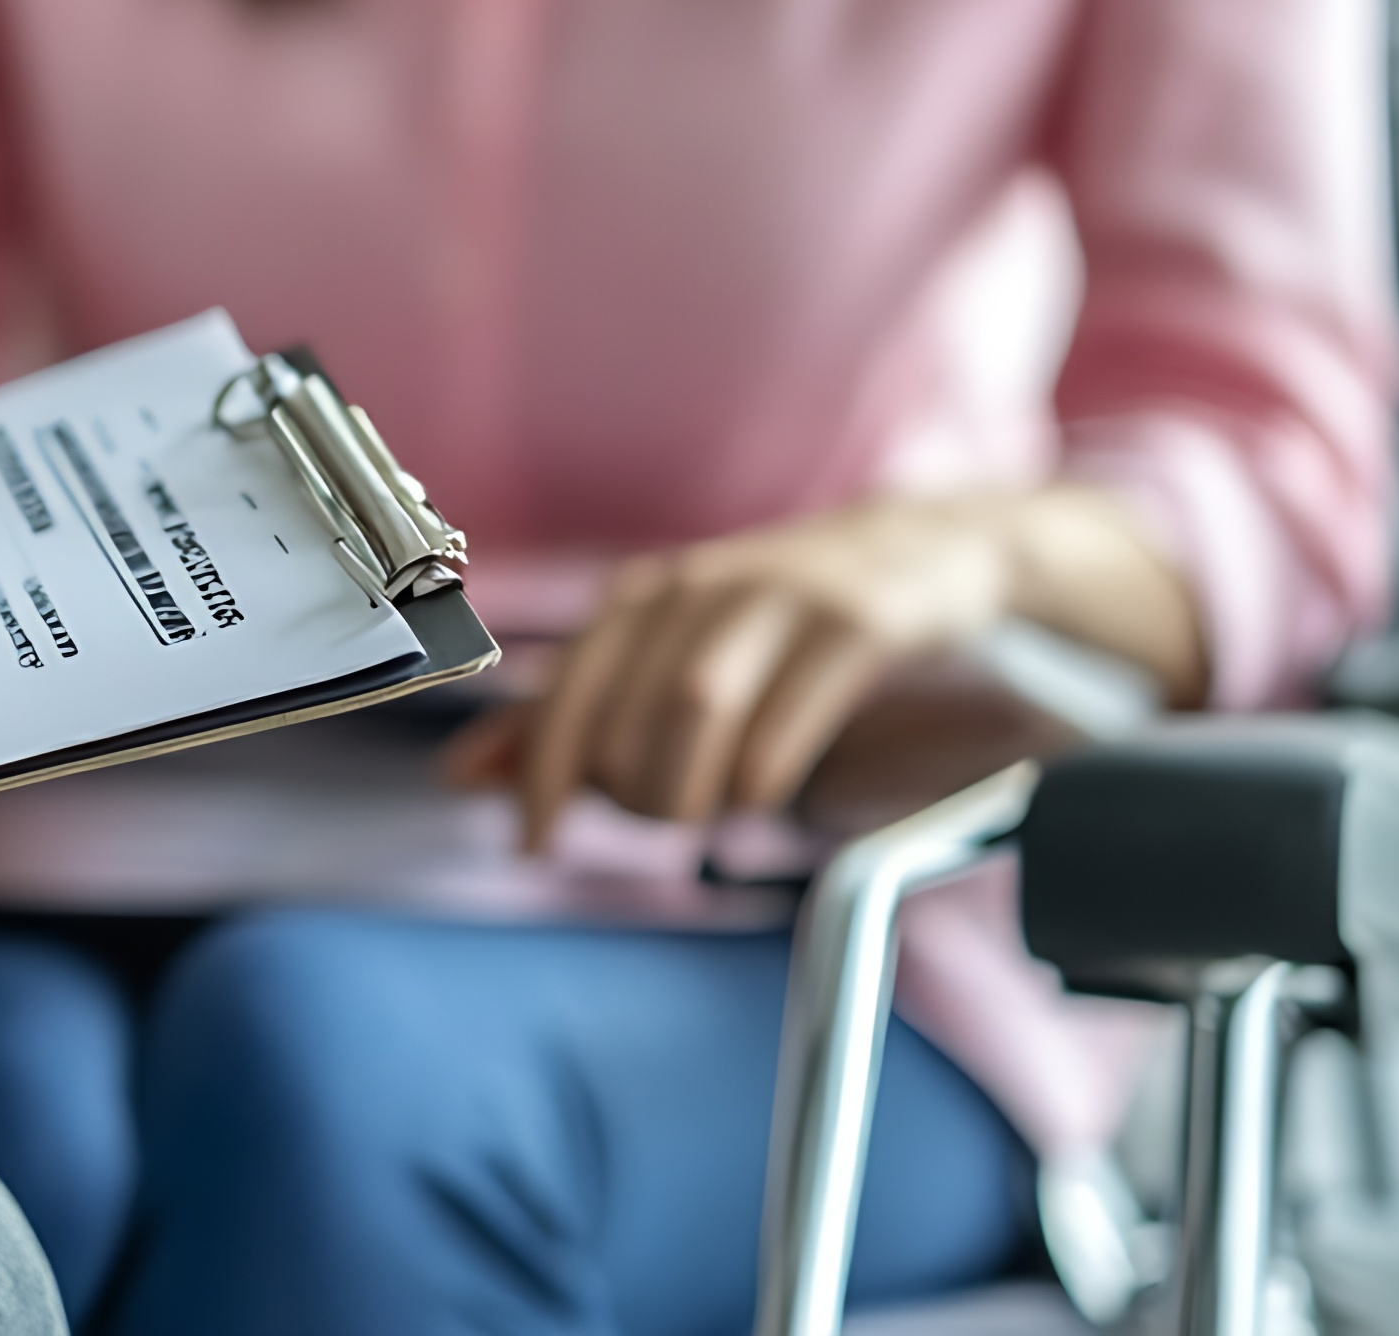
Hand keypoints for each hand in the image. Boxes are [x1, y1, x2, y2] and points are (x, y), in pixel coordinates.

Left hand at [438, 487, 1204, 850]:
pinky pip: (788, 716)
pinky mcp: (858, 620)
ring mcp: (780, 596)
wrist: (935, 554)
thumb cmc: (789, 627)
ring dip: (690, 786)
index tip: (531, 845)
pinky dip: (761, 778)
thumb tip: (464, 776)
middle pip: (627, 708)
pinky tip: (764, 793)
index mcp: (643, 598)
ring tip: (708, 811)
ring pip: (694, 706)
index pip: (564, 693)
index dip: (538, 775)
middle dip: (628, 789)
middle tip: (658, 819)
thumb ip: (575, 722)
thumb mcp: (676, 664)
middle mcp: (699, 585)